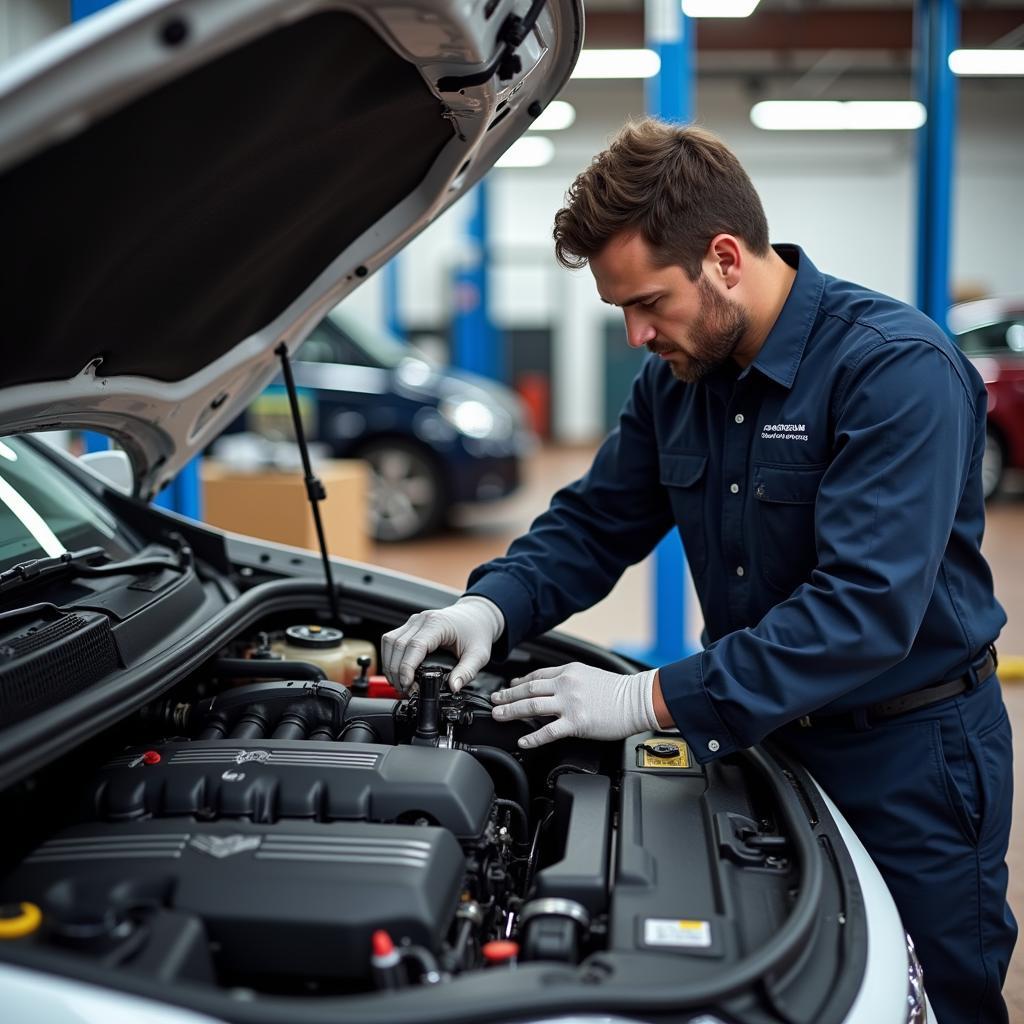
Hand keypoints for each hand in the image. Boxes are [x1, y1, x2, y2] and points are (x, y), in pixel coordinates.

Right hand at [381, 596, 504, 691]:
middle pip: (397, 645)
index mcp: (438, 624)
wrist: (475, 616)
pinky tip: (397, 672)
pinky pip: (391, 640)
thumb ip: (467, 672)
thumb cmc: (476, 631)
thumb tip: (453, 688)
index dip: (407, 667)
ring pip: (390, 642)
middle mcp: (421, 620)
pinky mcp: (409, 626)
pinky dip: (390, 658)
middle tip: (405, 690)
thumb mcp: (479, 654)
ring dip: (390, 665)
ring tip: (400, 684)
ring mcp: (413, 621)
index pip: (415, 645)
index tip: (408, 684)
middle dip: (396, 671)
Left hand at [490, 662, 659, 747]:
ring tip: (498, 716)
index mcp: (569, 671)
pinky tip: (522, 741)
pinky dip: (532, 737)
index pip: (536, 675)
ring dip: (511, 711)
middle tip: (493, 701)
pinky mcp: (577, 722)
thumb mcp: (590, 675)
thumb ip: (570, 680)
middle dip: (507, 696)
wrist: (638, 699)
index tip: (508, 687)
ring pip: (532, 706)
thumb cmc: (619, 690)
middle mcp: (566, 684)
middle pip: (528, 689)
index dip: (518, 682)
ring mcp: (570, 703)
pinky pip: (548, 731)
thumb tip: (554, 689)